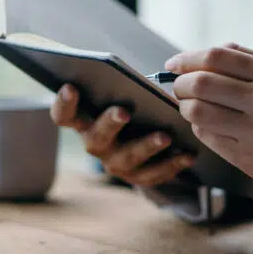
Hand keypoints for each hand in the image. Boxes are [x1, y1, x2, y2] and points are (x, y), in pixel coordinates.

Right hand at [50, 84, 194, 187]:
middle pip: (97, 137)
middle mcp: (96, 144)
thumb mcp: (123, 96)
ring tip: (165, 136)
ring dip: (146, 147)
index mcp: (85, 121)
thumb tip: (135, 76)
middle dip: (110, 123)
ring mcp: (116, 164)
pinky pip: (154, 174)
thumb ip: (121, 87)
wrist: (146, 140)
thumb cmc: (132, 106)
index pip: (64, 116)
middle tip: (123, 111)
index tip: (70, 87)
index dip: (64, 103)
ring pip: (128, 158)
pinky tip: (188, 154)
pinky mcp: (138, 177)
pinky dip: (173, 164)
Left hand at [165, 43, 252, 195]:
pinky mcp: (244, 156)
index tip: (174, 64)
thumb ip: (245, 60)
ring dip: (185, 106)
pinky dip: (199, 125)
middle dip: (181, 83)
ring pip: (197, 111)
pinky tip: (208, 123)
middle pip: (201, 83)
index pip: (217, 57)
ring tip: (191, 105)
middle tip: (180, 86)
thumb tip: (201, 56)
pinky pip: (206, 135)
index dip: (188, 58)